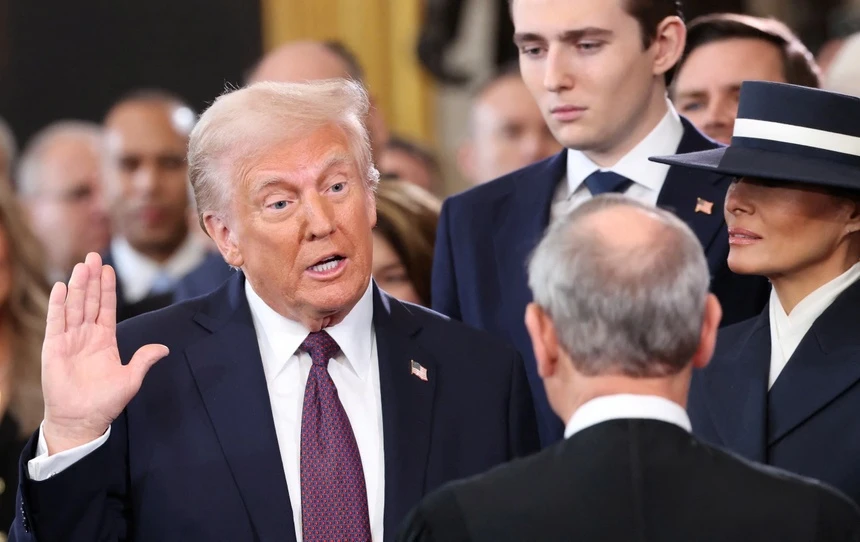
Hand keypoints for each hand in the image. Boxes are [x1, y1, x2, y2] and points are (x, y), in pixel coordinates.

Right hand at [41, 253, 167, 454]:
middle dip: (92, 279)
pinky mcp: (53, 348)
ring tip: (81, 265)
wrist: (82, 420)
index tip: (108, 268)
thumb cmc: (105, 402)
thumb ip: (144, 359)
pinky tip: (61, 288)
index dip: (107, 288)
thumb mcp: (131, 378)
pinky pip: (56, 322)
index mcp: (105, 340)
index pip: (106, 307)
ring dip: (78, 286)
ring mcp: (69, 340)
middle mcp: (86, 336)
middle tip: (93, 256)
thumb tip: (164, 348)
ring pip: (74, 307)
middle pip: (89, 301)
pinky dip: (58, 305)